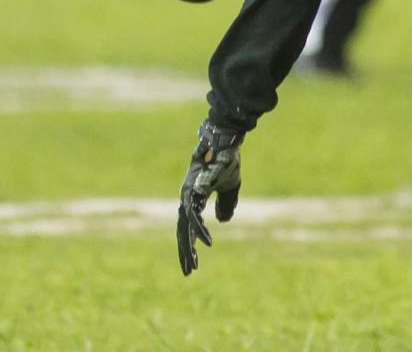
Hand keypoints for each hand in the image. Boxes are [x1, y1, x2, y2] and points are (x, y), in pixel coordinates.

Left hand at [177, 117, 243, 275]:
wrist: (226, 140)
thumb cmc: (226, 160)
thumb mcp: (229, 186)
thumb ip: (226, 203)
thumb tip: (221, 221)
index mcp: (193, 195)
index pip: (187, 224)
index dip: (189, 242)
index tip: (193, 262)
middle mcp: (187, 195)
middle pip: (182, 229)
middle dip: (185, 251)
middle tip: (189, 272)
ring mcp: (188, 192)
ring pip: (184, 225)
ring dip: (189, 246)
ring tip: (193, 265)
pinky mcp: (194, 189)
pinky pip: (195, 214)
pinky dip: (200, 229)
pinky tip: (207, 242)